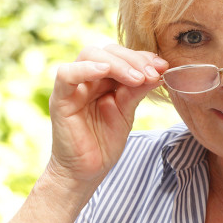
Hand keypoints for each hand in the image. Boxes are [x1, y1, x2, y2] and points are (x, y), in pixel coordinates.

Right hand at [47, 45, 168, 190]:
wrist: (87, 171)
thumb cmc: (104, 143)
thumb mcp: (126, 113)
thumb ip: (136, 91)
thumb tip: (157, 71)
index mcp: (103, 80)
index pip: (121, 56)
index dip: (141, 58)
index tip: (163, 66)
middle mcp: (87, 78)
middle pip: (107, 51)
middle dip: (133, 60)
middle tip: (153, 73)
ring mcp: (73, 87)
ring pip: (90, 56)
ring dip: (117, 64)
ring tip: (138, 78)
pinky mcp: (60, 99)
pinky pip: (67, 75)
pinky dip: (86, 69)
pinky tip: (104, 71)